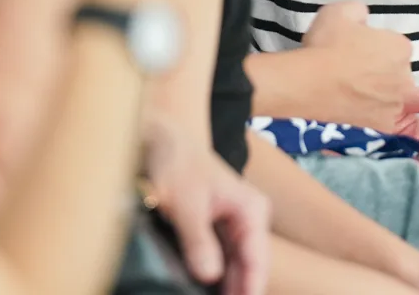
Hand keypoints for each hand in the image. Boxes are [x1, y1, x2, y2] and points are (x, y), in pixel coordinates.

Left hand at [142, 116, 270, 294]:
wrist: (162, 139)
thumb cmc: (177, 162)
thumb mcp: (185, 203)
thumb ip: (198, 240)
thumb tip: (210, 276)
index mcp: (251, 210)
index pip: (256, 260)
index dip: (251, 288)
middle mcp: (248, 219)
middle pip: (249, 267)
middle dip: (240, 290)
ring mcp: (234, 226)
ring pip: (236, 267)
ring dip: (228, 287)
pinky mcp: (217, 231)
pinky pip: (222, 261)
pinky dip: (216, 278)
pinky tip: (205, 290)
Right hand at [297, 2, 418, 167]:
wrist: (305, 84)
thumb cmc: (322, 48)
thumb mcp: (341, 13)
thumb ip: (358, 13)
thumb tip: (362, 19)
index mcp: (397, 48)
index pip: (394, 50)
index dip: (375, 51)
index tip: (353, 53)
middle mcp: (403, 79)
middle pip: (403, 80)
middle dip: (392, 81)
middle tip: (368, 85)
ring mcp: (395, 108)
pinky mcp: (384, 132)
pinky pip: (410, 141)